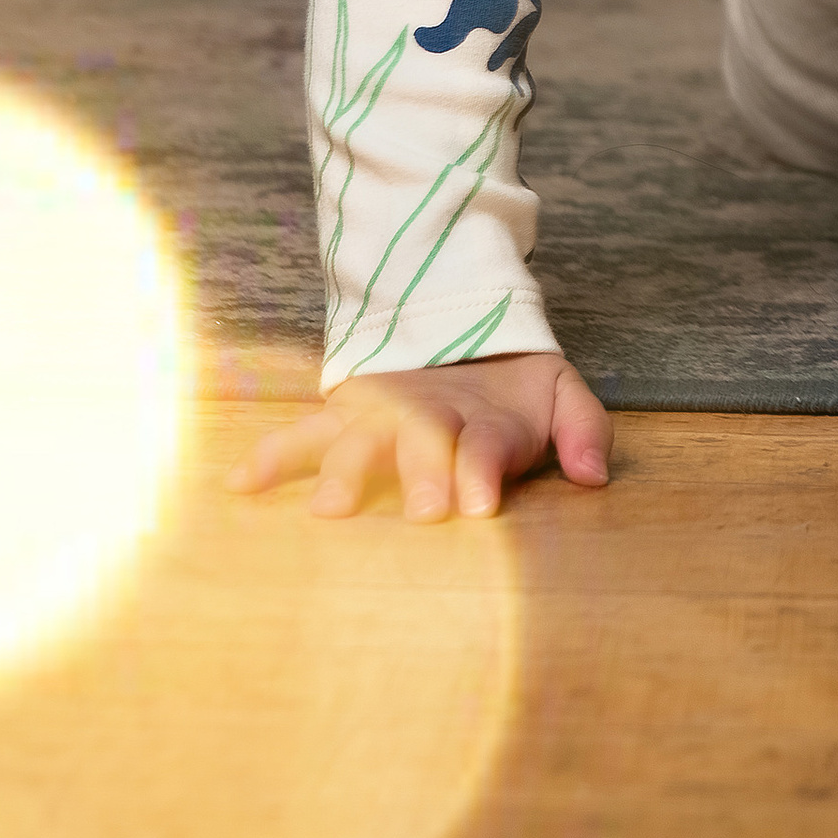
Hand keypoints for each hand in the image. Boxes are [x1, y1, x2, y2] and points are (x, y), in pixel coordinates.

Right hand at [227, 352, 610, 521]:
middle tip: (419, 510)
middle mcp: (428, 415)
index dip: (482, 471)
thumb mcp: (562, 391)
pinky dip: (272, 457)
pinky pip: (303, 435)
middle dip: (419, 473)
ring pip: (359, 438)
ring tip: (330, 508)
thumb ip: (584, 430)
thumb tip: (597, 477)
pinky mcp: (345, 415)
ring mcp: (382, 414)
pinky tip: (239, 484)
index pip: (485, 445)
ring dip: (344, 469)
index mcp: (485, 417)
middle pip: (421, 442)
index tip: (476, 505)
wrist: (464, 328)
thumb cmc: (515, 387)